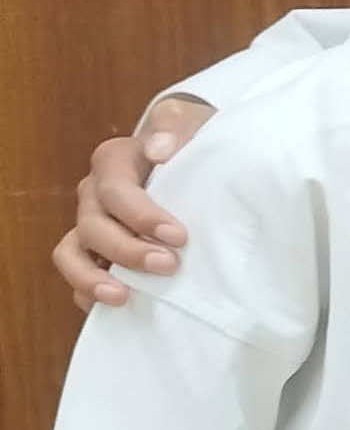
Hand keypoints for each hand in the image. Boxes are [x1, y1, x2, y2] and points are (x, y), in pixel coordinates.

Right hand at [55, 96, 213, 308]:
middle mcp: (95, 195)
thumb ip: (175, 126)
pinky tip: (116, 306)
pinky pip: (79, 275)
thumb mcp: (191, 123)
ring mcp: (91, 226)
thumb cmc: (192, 145)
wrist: (196, 164)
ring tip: (123, 296)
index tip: (178, 235)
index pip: (115, 189)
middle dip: (128, 250)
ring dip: (93, 278)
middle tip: (168, 265)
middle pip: (93, 225)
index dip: (141, 214)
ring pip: (72, 253)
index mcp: (114, 162)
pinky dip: (89, 292)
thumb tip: (160, 150)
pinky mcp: (96, 253)